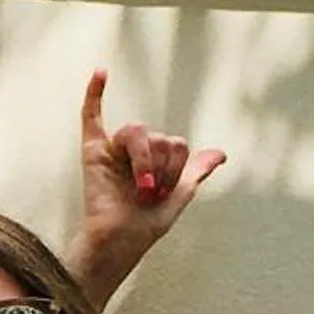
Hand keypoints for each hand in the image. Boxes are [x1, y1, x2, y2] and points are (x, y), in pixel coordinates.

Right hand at [77, 69, 224, 274]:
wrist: (121, 241)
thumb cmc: (145, 225)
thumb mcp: (180, 197)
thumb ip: (196, 172)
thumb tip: (221, 154)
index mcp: (157, 159)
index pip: (178, 144)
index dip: (178, 168)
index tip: (166, 193)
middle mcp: (136, 151)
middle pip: (162, 138)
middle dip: (163, 169)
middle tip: (150, 194)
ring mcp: (114, 149)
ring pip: (141, 133)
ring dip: (146, 163)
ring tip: (141, 188)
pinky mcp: (93, 151)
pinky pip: (92, 116)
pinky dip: (94, 92)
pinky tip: (101, 72)